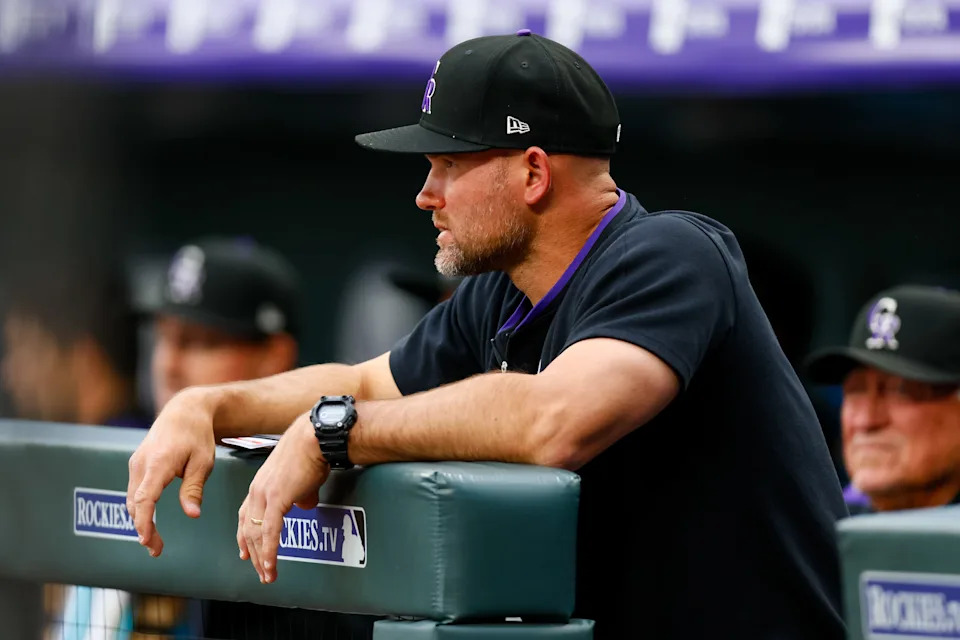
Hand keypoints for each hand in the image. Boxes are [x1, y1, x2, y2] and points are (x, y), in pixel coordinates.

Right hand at [126, 388, 215, 556]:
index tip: (147, 541)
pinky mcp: (137, 464)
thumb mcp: (203, 462)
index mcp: (158, 463)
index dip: (144, 522)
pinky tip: (149, 521)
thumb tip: (192, 515)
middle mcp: (141, 463)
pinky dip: (139, 508)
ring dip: (140, 520)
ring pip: (132, 499)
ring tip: (154, 541)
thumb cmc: (197, 435)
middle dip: (143, 529)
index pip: (145, 499)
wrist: (185, 411)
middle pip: (135, 504)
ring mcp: (136, 463)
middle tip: (156, 550)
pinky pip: (135, 490)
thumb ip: (194, 489)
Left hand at [238, 412, 329, 583]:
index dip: (244, 536)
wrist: (313, 438)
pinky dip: (270, 551)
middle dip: (254, 555)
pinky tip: (271, 564)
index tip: (245, 553)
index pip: (246, 516)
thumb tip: (305, 503)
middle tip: (260, 572)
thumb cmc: (311, 451)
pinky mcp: (277, 499)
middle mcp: (257, 491)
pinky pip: (270, 531)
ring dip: (262, 558)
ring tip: (268, 575)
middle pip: (248, 530)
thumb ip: (299, 493)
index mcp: (260, 484)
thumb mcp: (301, 477)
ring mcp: (265, 495)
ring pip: (257, 534)